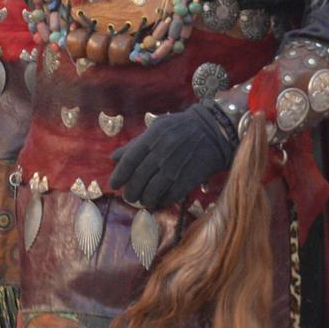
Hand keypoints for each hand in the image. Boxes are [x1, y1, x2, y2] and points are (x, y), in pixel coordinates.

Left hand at [108, 103, 239, 208]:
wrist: (214, 130)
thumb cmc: (181, 127)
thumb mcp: (157, 128)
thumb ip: (135, 144)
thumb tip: (114, 157)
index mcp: (152, 138)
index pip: (130, 160)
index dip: (119, 175)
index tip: (114, 185)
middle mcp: (162, 153)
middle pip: (139, 179)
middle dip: (130, 192)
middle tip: (129, 196)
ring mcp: (176, 168)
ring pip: (153, 191)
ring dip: (144, 199)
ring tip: (143, 200)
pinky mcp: (188, 179)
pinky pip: (170, 195)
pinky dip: (162, 200)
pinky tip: (159, 199)